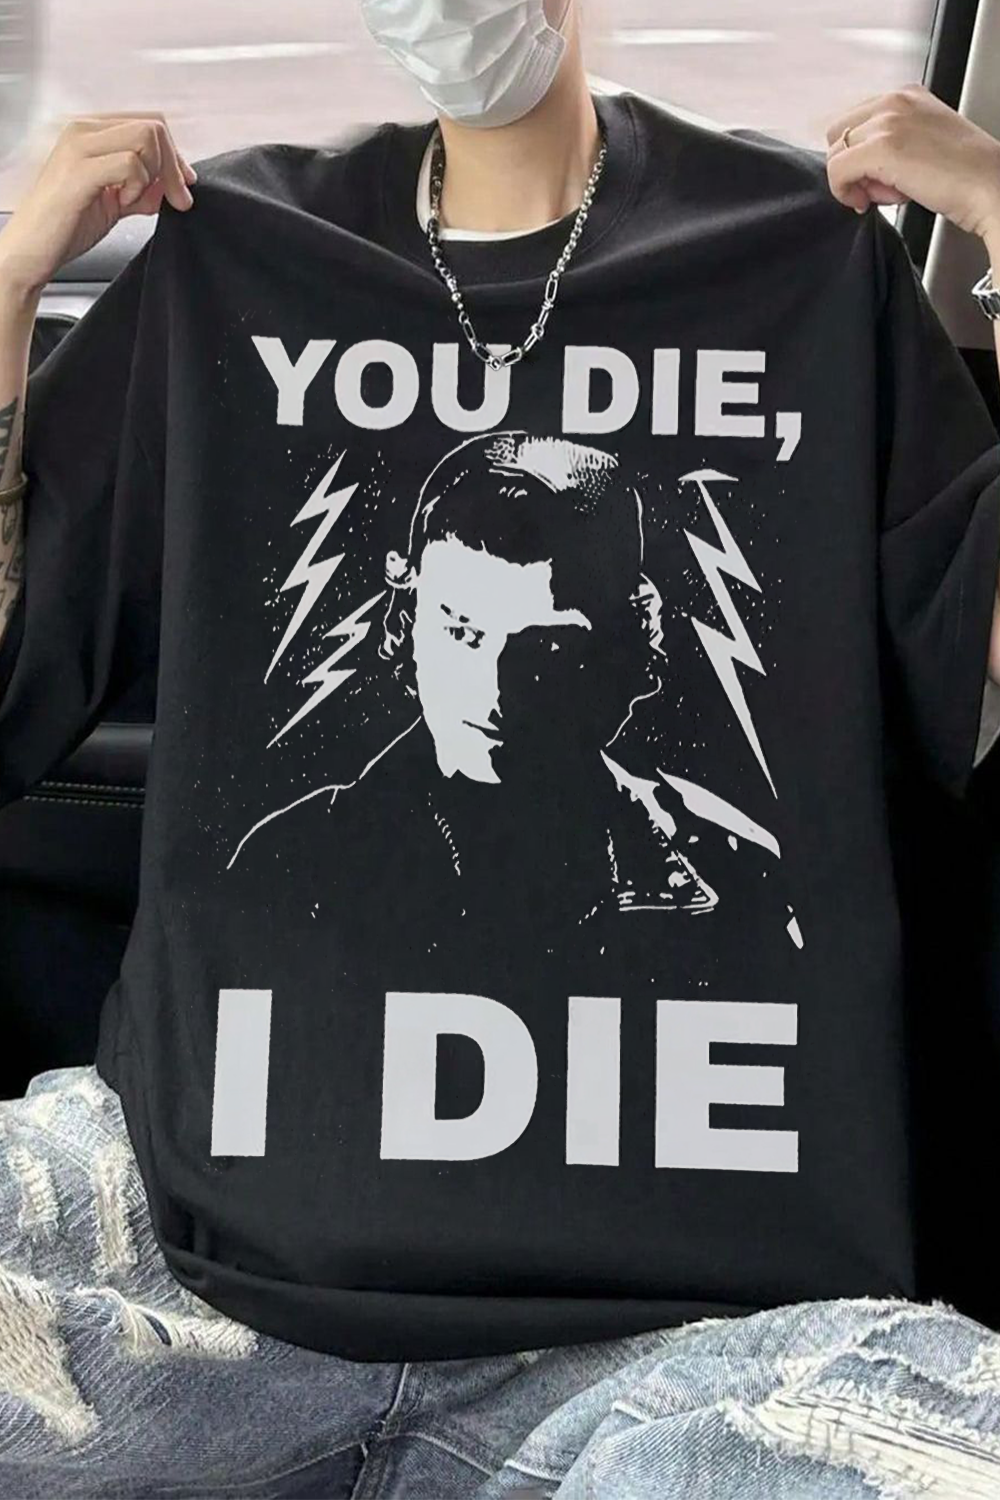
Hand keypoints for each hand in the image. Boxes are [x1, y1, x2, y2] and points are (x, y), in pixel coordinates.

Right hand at [0, 113, 196, 300]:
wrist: (32, 252)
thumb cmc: (65, 225)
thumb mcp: (115, 203)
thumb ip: (143, 190)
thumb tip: (173, 186)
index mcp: (91, 133)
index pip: (148, 123)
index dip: (174, 155)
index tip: (183, 186)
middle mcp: (83, 130)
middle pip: (153, 126)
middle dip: (174, 166)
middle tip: (175, 199)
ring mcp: (80, 146)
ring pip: (146, 138)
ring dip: (153, 176)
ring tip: (131, 200)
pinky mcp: (80, 170)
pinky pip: (131, 164)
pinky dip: (138, 187)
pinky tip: (121, 203)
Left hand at [825, 83, 999, 245]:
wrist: (989, 186)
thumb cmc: (964, 173)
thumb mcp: (924, 141)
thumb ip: (892, 140)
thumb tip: (859, 166)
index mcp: (906, 94)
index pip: (854, 122)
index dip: (858, 155)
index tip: (877, 176)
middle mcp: (895, 100)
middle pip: (838, 134)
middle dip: (851, 165)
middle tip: (879, 186)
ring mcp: (888, 120)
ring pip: (836, 153)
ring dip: (854, 181)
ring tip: (887, 192)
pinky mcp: (881, 147)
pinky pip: (836, 171)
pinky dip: (844, 192)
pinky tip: (868, 201)